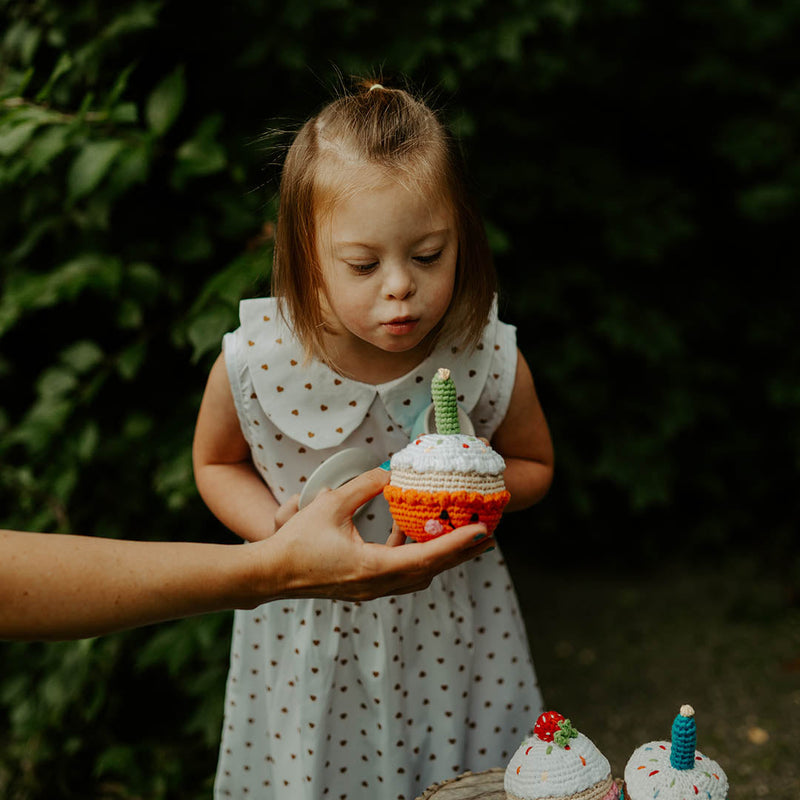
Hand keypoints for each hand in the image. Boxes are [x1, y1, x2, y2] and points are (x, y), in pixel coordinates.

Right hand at [253, 468, 493, 601]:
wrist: (270, 574)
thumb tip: (390, 471)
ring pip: (418, 574)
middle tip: (486, 535)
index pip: (427, 557)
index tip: (482, 531)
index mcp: (373, 568)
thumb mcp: (331, 504)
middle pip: (431, 570)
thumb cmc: (297, 542)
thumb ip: (365, 486)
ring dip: (439, 556)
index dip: (457, 543)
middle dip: (460, 552)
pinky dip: (414, 556)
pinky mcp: (364, 588)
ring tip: (458, 535)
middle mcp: (378, 585)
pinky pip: (401, 574)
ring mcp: (372, 590)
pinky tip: (408, 533)